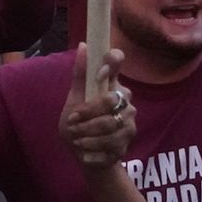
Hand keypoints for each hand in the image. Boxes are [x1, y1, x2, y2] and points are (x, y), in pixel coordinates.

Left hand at [61, 44, 134, 167]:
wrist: (88, 156)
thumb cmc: (80, 124)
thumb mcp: (74, 99)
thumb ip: (80, 76)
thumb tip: (83, 45)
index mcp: (111, 84)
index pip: (117, 60)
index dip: (111, 64)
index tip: (99, 74)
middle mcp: (125, 100)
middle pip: (111, 100)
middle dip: (87, 114)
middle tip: (72, 122)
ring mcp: (129, 121)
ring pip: (109, 125)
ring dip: (87, 134)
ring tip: (76, 139)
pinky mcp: (128, 141)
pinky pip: (110, 144)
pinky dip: (93, 149)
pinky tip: (84, 152)